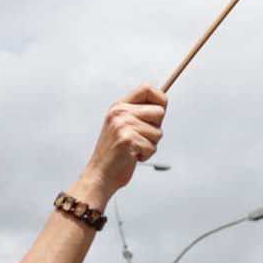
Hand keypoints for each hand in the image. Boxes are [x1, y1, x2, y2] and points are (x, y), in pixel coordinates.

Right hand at [71, 86, 167, 205]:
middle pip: (159, 111)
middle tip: (141, 137)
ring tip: (134, 148)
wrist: (100, 174)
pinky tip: (132, 156)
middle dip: (156, 128)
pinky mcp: (128, 139)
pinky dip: (146, 155)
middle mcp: (120, 113)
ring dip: (151, 144)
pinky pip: (153, 146)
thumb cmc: (115, 153)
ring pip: (158, 132)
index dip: (160, 99)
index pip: (147, 88)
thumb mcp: (123, 126)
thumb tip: (162, 106)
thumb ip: (139, 114)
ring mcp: (123, 125)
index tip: (160, 110)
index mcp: (119, 106)